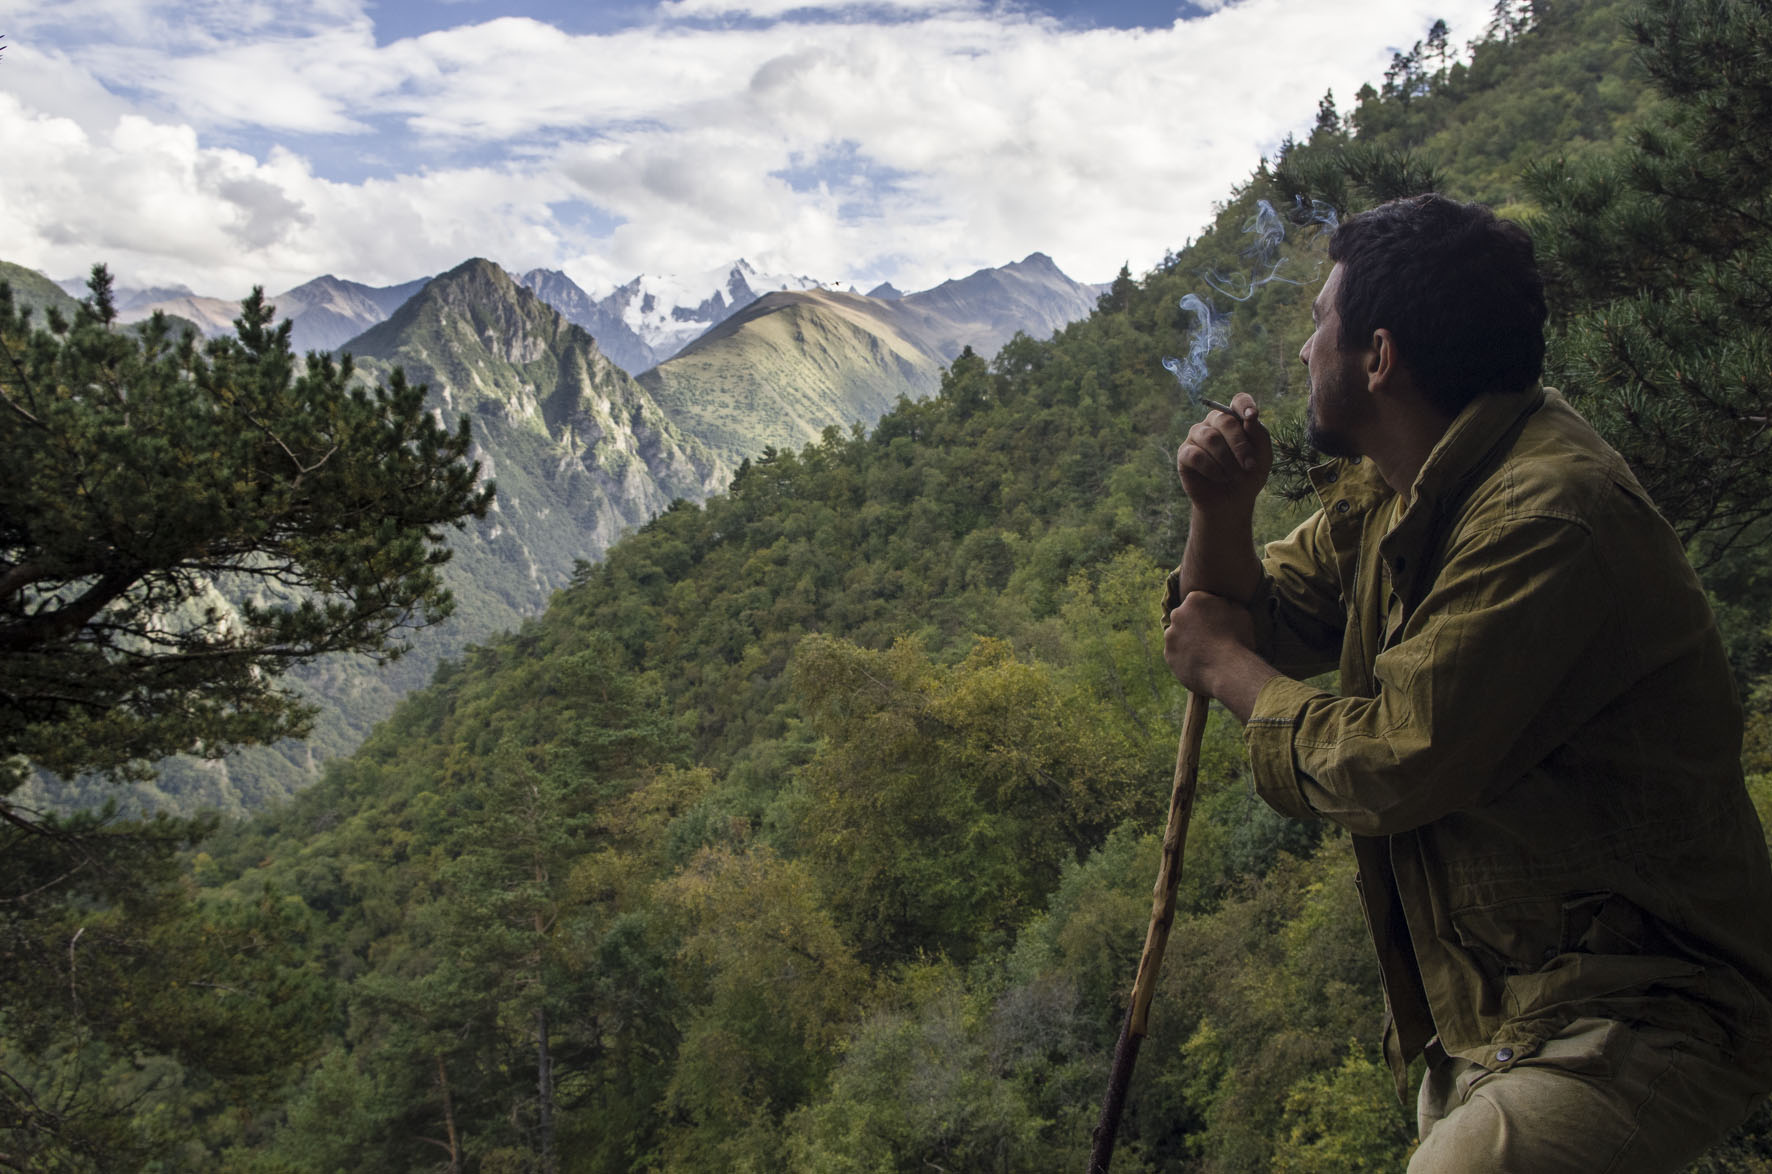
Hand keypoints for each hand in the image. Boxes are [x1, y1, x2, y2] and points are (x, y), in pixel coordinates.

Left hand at [1164, 590, 1276, 720]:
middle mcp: (1177, 614)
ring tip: (1207, 653)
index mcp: (1194, 599)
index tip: (1219, 623)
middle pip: (1185, 617)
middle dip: (1195, 625)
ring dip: (1189, 641)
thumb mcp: (1240, 612)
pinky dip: (1186, 658)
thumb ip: (1227, 604)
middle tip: (1211, 638)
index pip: (1199, 602)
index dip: (1210, 613)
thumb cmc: (1238, 639)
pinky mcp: (1168, 655)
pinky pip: (1177, 654)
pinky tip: (1201, 664)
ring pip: (1179, 636)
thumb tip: (1223, 603)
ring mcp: (1170, 635)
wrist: (1227, 670)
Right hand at [1176, 393, 1271, 514]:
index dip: (1245, 405)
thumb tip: (1250, 418)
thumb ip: (1259, 436)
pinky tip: (1220, 478)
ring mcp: (1197, 437)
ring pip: (1210, 437)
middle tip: (1249, 466)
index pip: (1238, 400)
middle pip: (1225, 420)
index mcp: (1235, 419)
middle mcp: (1214, 423)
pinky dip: (1212, 469)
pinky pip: (1196, 455)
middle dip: (1240, 444)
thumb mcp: (1263, 457)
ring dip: (1226, 460)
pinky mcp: (1184, 454)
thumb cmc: (1249, 476)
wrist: (1232, 502)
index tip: (1252, 417)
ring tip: (1234, 476)